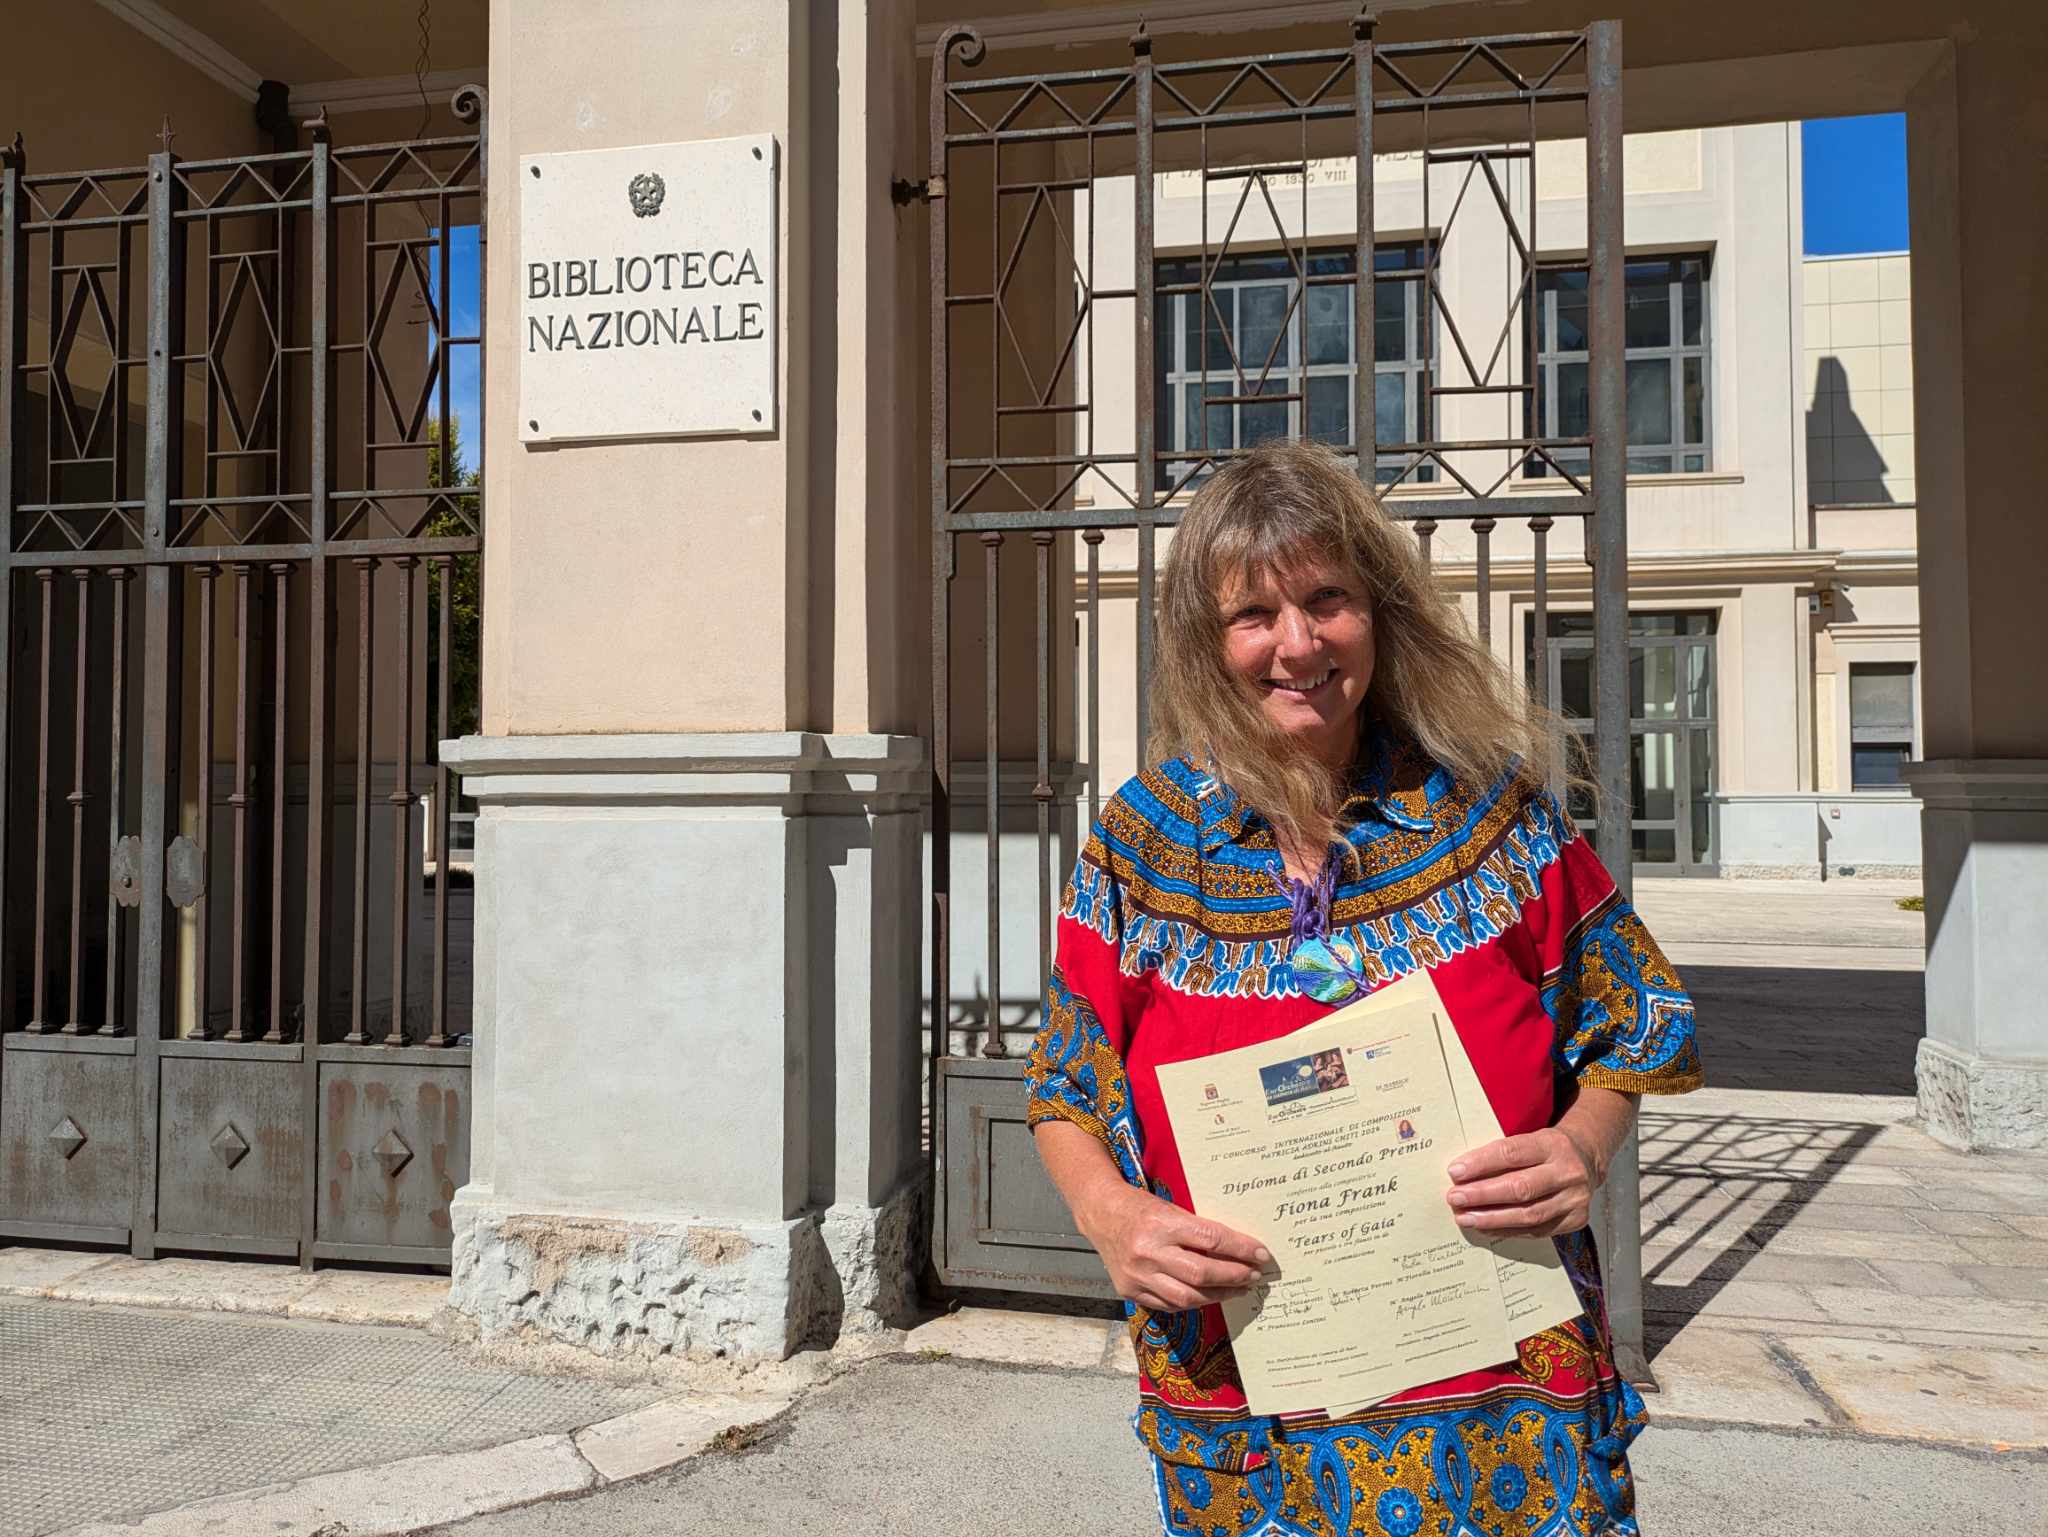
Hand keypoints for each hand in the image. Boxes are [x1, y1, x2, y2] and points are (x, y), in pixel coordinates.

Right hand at [1077, 1182, 1271, 1311]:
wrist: (1100, 1214)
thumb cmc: (1141, 1207)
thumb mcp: (1171, 1208)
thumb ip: (1199, 1230)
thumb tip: (1239, 1249)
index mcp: (1162, 1222)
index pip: (1211, 1239)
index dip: (1240, 1249)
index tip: (1261, 1254)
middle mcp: (1148, 1251)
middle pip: (1202, 1273)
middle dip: (1234, 1276)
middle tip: (1253, 1275)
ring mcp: (1138, 1275)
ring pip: (1188, 1296)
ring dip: (1219, 1295)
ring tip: (1238, 1288)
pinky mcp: (1130, 1291)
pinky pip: (1169, 1305)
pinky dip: (1193, 1302)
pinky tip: (1209, 1296)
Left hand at [1444, 1127, 1598, 1237]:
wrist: (1586, 1160)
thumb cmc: (1546, 1150)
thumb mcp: (1530, 1139)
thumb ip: (1502, 1154)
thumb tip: (1462, 1174)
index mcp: (1552, 1144)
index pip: (1512, 1153)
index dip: (1481, 1164)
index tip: (1455, 1172)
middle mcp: (1568, 1172)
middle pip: (1520, 1187)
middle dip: (1483, 1195)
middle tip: (1455, 1198)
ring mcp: (1574, 1198)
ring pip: (1528, 1214)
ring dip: (1492, 1218)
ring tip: (1465, 1218)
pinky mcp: (1576, 1220)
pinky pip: (1537, 1230)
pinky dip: (1508, 1230)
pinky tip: (1486, 1227)